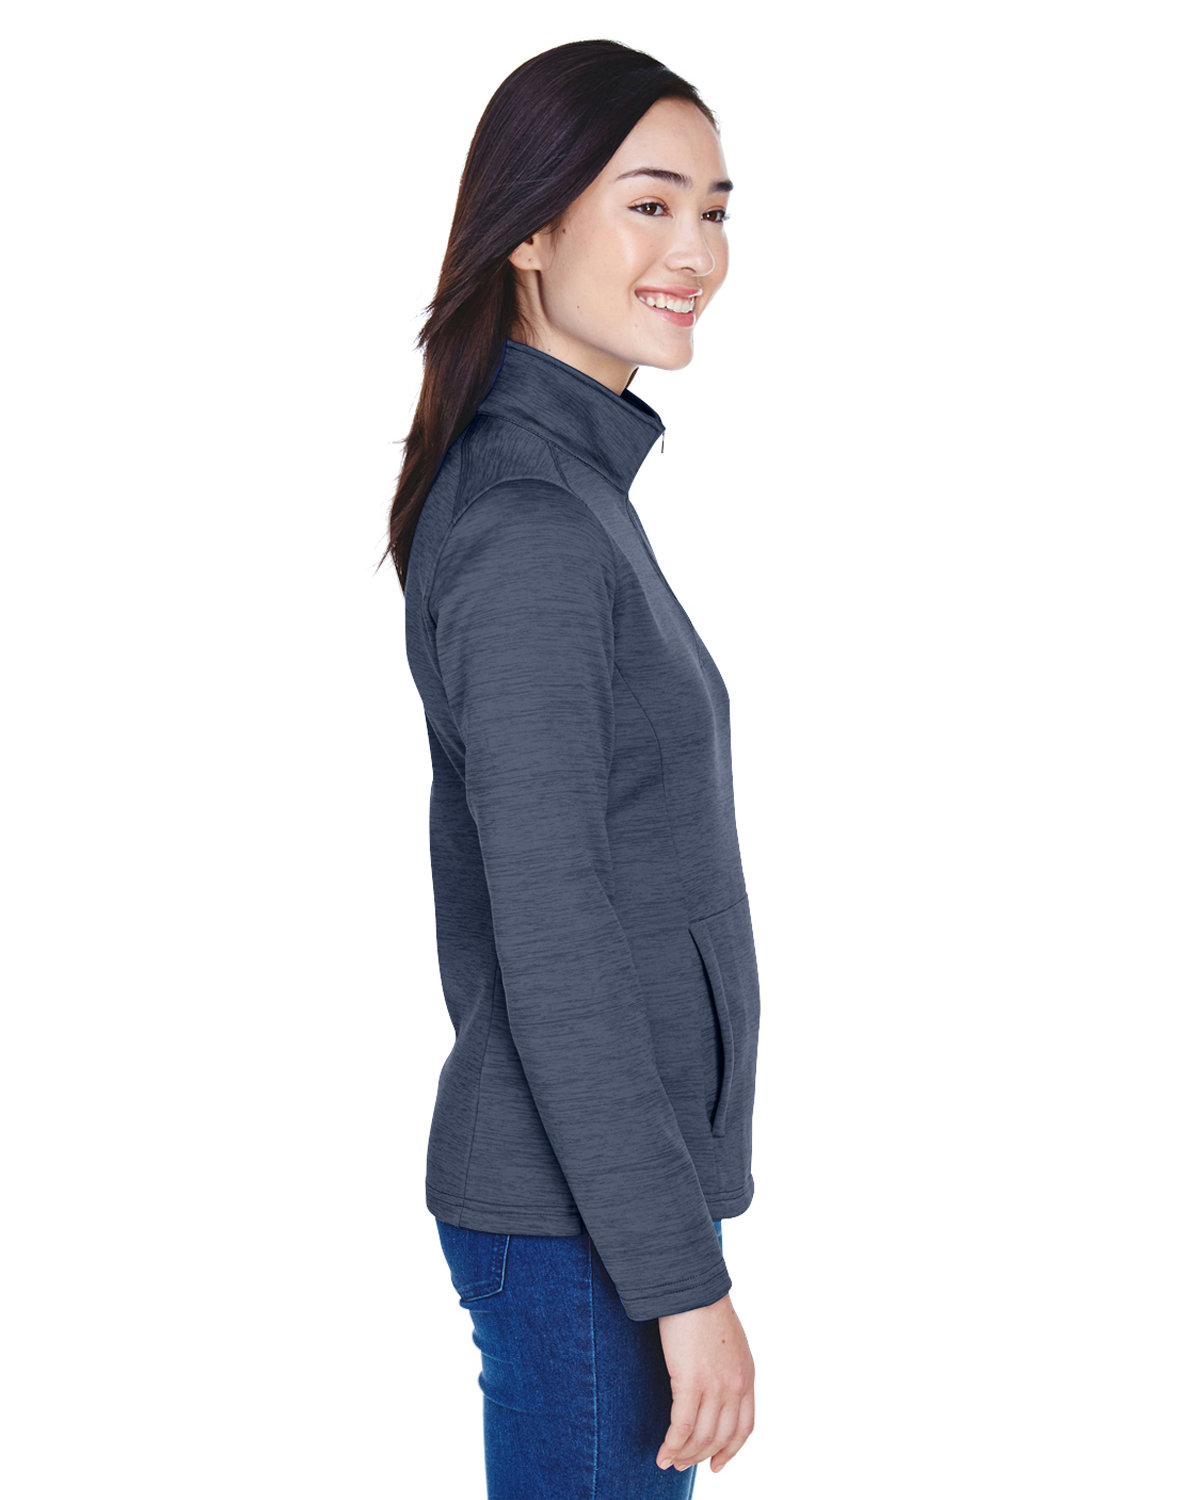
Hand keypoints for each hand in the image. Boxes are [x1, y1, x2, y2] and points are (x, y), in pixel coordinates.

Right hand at [655, 1293, 754, 1474]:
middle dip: (701, 1456)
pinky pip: (681, 1426)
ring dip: (684, 1455)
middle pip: (721, 1437)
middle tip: (683, 1465)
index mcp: (747, 1377)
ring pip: (700, 1437)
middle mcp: (735, 1387)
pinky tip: (662, 1454)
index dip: (730, 1451)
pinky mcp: (690, 1382)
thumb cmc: (703, 1308)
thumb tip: (712, 1387)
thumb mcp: (729, 1343)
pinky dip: (672, 1445)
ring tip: (669, 1462)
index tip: (717, 1464)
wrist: (691, 1285)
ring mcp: (715, 1386)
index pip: (744, 1428)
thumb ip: (727, 1368)